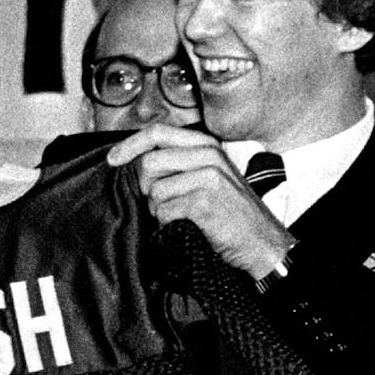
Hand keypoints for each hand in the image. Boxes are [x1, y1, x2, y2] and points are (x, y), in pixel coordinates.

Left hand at [107, 124, 293, 277]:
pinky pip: (164, 211)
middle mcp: (208, 155)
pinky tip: (188, 224)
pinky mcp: (204, 201)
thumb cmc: (230, 212)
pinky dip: (169, 223)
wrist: (262, 242)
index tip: (112, 160)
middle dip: (145, 187)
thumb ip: (178, 162)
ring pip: (154, 190)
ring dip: (159, 209)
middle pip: (149, 162)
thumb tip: (133, 159)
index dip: (128, 145)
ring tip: (182, 215)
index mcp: (206, 145)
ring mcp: (208, 177)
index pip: (156, 132)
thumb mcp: (208, 176)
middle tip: (162, 202)